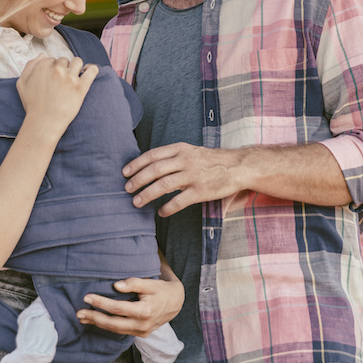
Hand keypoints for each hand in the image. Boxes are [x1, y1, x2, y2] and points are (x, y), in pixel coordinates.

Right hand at [16, 55, 98, 135]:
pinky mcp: (81, 86)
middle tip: (62, 82)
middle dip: (64, 68)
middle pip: (64, 60)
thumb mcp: (22, 83)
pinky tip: (87, 73)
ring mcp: (70, 77)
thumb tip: (43, 55)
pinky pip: (92, 70)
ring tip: (74, 77)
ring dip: (76, 67)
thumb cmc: (33, 105)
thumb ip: (30, 65)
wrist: (44, 123)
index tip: (53, 78)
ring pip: (78, 62)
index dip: (53, 68)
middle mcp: (57, 69)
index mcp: (43, 66)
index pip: (52, 59)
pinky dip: (92, 69)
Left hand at [76, 275, 184, 336]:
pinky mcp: (140, 334)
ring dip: (98, 324)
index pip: (118, 308)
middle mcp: (143, 325)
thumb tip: (116, 285)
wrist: (176, 303)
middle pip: (113, 323)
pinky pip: (121, 331)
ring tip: (83, 317)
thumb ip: (134, 283)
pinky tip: (96, 321)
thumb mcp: (151, 283)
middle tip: (79, 312)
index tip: (87, 297)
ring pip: (116, 330)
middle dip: (95, 318)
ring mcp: (142, 332)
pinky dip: (107, 326)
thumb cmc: (161, 290)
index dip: (101, 303)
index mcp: (145, 311)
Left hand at [123, 142, 244, 215]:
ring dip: (147, 194)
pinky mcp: (201, 191)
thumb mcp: (192, 151)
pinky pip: (179, 201)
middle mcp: (185, 160)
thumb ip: (173, 158)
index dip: (137, 164)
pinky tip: (161, 212)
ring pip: (163, 185)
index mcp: (181, 149)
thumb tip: (151, 168)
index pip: (153, 155)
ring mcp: (193, 176)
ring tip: (136, 202)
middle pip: (155, 169)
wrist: (238, 166)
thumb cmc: (212, 160)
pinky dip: (167, 207)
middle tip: (126, 188)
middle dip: (138, 180)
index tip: (125, 172)